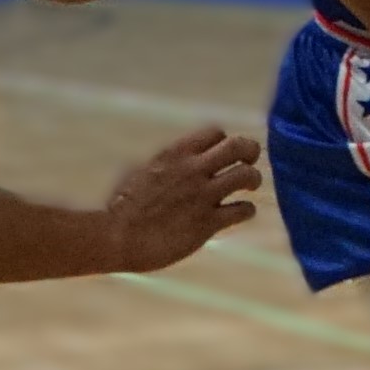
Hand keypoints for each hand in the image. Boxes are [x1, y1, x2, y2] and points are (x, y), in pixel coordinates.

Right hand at [97, 124, 263, 269]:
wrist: (117, 236)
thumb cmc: (124, 207)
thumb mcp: (144, 171)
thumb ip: (168, 164)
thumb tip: (179, 161)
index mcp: (175, 154)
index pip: (216, 133)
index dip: (224, 142)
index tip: (223, 154)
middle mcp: (193, 170)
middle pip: (238, 146)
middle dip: (250, 151)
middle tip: (251, 160)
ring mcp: (202, 196)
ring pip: (246, 175)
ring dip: (253, 179)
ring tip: (250, 186)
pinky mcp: (206, 223)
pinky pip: (241, 209)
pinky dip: (247, 210)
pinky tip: (242, 212)